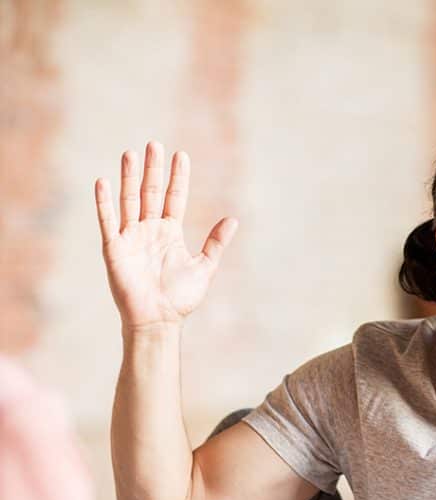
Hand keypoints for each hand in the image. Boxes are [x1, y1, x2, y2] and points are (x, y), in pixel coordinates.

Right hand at [95, 141, 236, 330]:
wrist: (158, 320)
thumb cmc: (180, 298)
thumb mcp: (204, 267)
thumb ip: (216, 242)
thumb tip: (233, 219)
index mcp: (170, 233)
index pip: (174, 198)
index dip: (178, 178)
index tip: (181, 155)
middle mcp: (149, 231)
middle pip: (150, 193)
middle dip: (153, 170)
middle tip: (154, 145)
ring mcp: (131, 238)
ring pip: (129, 201)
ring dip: (129, 178)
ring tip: (131, 154)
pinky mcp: (114, 248)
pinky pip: (108, 221)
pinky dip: (105, 202)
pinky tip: (104, 181)